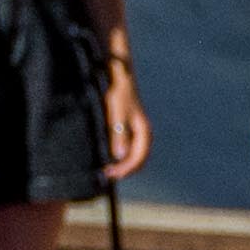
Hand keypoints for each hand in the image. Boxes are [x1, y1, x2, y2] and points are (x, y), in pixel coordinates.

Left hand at [100, 61, 154, 184]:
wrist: (118, 74)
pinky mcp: (128, 128)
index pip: (138, 158)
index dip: (125, 169)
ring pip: (133, 156)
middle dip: (124, 170)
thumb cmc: (118, 91)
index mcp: (143, 131)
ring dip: (121, 164)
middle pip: (138, 160)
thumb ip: (118, 134)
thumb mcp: (116, 112)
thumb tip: (120, 155)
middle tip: (107, 175)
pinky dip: (119, 156)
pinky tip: (107, 156)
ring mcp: (136, 131)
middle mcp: (142, 133)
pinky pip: (127, 148)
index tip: (110, 174)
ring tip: (106, 168)